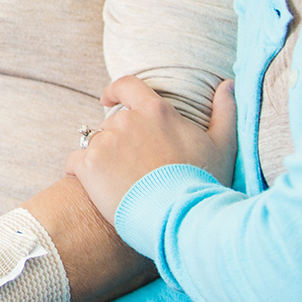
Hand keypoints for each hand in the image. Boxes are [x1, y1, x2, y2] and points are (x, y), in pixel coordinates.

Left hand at [67, 77, 236, 221]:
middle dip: (119, 143)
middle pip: (112, 124)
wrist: (180, 218)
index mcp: (156, 111)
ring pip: (95, 145)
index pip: (127, 86)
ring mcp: (106, 142)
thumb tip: (227, 84)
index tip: (108, 99)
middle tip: (134, 170)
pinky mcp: (89, 165)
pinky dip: (80, 174)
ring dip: (103, 160)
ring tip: (121, 185)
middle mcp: (127, 121)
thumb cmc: (203, 183)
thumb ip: (224, 111)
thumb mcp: (223, 145)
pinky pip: (75, 163)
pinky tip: (97, 191)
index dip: (115, 91)